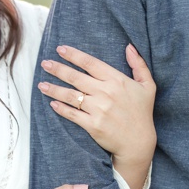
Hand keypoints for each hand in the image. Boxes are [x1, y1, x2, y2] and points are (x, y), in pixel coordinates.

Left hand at [38, 44, 155, 166]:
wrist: (139, 142)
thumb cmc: (142, 112)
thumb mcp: (147, 85)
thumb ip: (138, 65)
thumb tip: (129, 46)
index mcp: (117, 80)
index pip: (90, 63)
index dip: (73, 55)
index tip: (60, 49)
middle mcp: (106, 93)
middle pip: (76, 77)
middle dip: (58, 69)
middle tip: (44, 63)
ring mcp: (98, 109)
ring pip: (71, 95)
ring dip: (53, 89)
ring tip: (41, 84)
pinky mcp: (92, 124)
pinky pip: (72, 114)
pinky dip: (61, 108)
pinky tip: (52, 103)